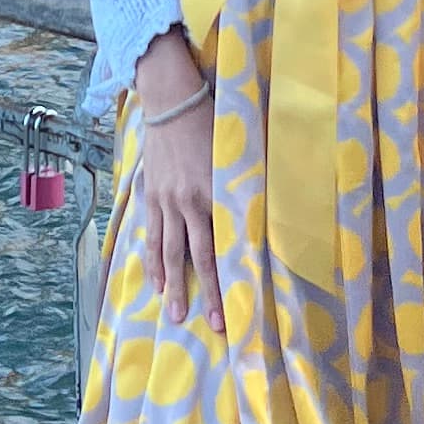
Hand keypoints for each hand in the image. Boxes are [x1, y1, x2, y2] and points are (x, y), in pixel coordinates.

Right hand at [136, 32, 223, 329]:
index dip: (230, 277)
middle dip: (204, 293)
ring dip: (172, 285)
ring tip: (175, 313)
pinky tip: (155, 281)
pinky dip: (152, 261)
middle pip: (197, 257)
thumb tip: (273, 206)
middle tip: (214, 324)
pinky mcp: (150, 196)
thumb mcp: (238, 151)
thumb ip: (248, 183)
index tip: (239, 304)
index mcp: (214, 193)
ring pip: (167, 252)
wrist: (170, 99)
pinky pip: (150, 235)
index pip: (224, 244)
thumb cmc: (211, 119)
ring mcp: (165, 201)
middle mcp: (188, 203)